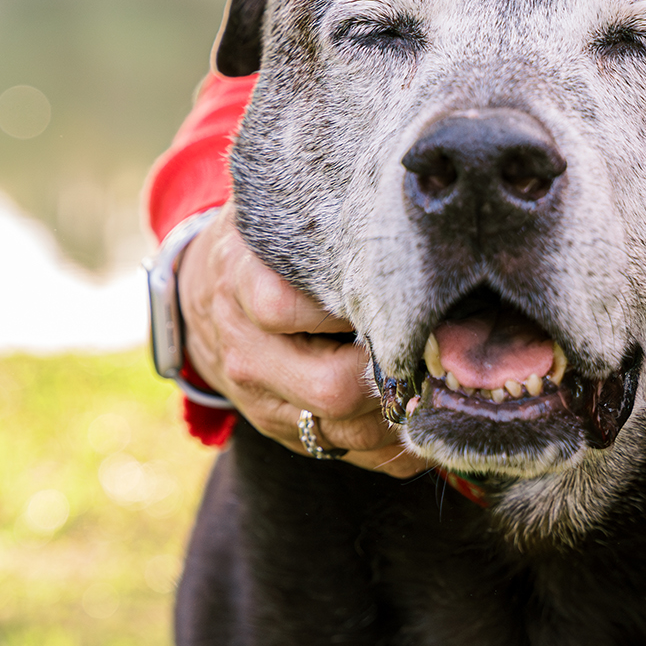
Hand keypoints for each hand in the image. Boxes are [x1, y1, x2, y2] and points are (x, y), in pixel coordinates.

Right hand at [177, 202, 430, 479]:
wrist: (204, 298)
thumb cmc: (265, 247)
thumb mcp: (274, 217)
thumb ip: (322, 211)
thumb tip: (397, 190)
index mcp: (241, 285)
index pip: (287, 308)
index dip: (352, 308)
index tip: (400, 295)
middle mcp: (246, 351)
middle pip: (330, 386)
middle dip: (393, 373)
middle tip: (436, 345)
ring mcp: (261, 399)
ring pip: (344, 430)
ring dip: (402, 415)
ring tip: (441, 382)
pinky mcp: (282, 431)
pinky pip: (347, 454)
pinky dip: (394, 448)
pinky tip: (424, 419)